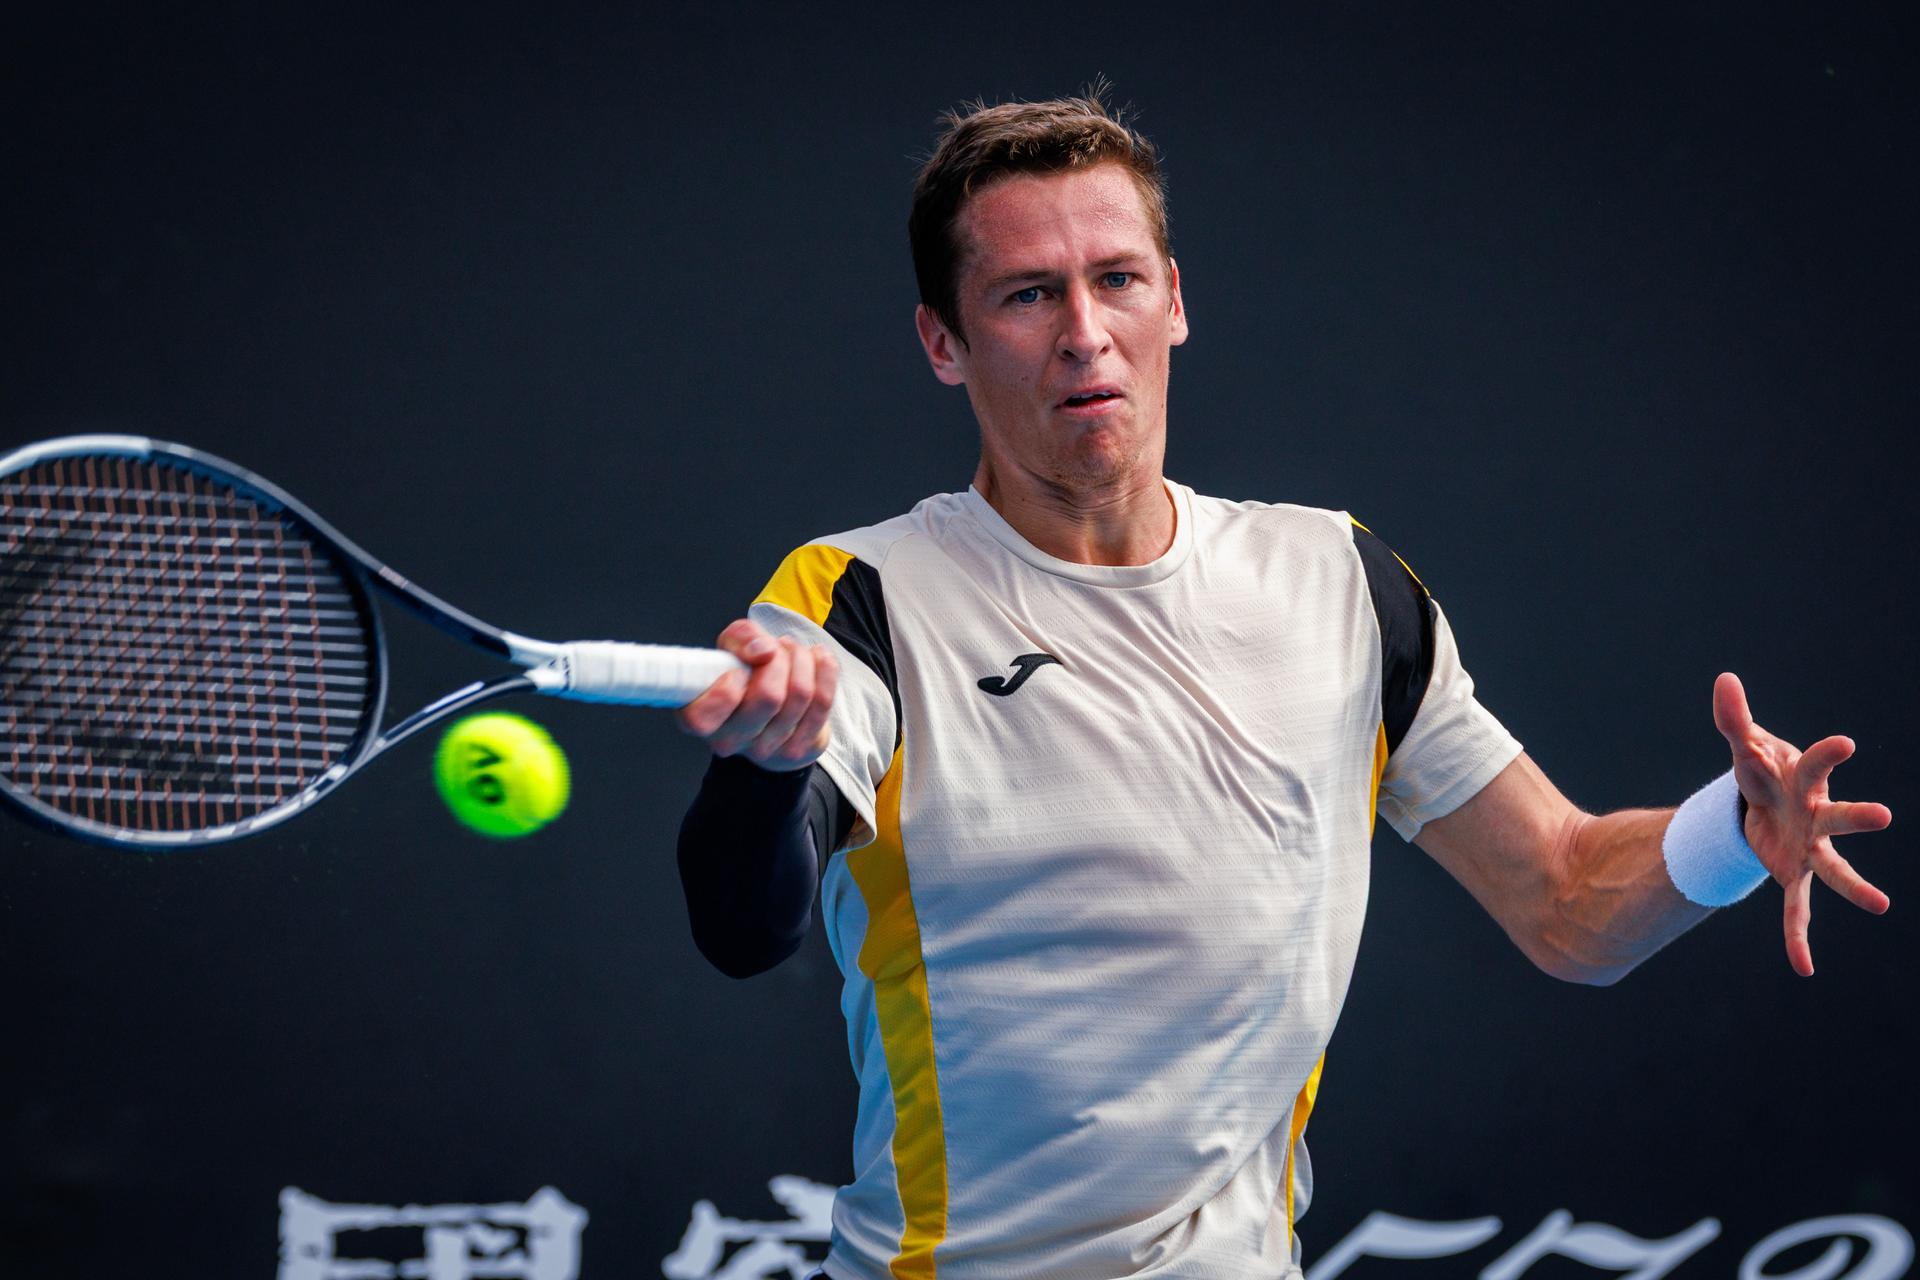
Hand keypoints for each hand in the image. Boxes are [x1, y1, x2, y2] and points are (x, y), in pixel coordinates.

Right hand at [675, 619, 839, 770]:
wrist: (772, 707)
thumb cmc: (744, 673)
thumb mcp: (731, 646)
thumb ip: (740, 637)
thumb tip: (764, 650)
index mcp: (700, 716)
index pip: (703, 718)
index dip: (726, 690)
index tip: (737, 671)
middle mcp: (729, 740)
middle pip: (768, 697)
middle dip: (779, 659)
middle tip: (774, 650)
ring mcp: (765, 750)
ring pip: (800, 694)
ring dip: (801, 659)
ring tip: (793, 653)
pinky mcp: (799, 748)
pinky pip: (823, 701)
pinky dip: (825, 669)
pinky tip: (817, 659)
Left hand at [1712, 672, 1892, 975]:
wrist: (1762, 801)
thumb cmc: (1762, 769)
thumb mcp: (1744, 745)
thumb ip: (1734, 718)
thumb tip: (1724, 680)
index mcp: (1804, 779)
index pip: (1817, 761)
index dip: (1827, 753)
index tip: (1844, 744)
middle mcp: (1816, 815)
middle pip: (1839, 816)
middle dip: (1857, 816)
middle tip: (1884, 815)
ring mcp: (1809, 848)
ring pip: (1834, 868)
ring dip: (1854, 886)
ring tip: (1880, 905)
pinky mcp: (1793, 873)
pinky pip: (1796, 910)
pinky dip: (1797, 937)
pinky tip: (1802, 967)